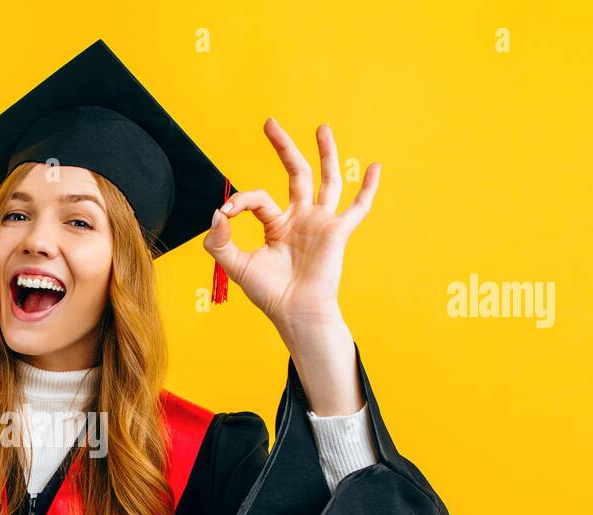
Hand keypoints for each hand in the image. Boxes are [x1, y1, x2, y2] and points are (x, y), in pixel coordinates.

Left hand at [203, 118, 379, 334]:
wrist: (295, 313)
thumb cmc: (269, 294)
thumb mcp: (236, 265)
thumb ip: (219, 242)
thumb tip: (217, 213)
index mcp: (278, 225)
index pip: (258, 198)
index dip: (240, 201)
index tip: (227, 212)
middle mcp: (301, 219)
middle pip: (295, 174)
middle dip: (283, 147)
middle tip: (270, 123)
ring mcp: (321, 223)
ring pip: (326, 180)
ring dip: (326, 153)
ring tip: (321, 127)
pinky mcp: (338, 232)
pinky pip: (357, 207)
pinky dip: (368, 188)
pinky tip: (375, 167)